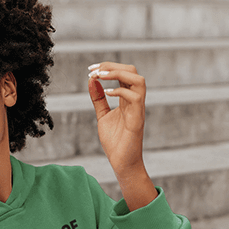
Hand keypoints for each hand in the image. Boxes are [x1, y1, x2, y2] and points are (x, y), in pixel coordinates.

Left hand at [88, 62, 157, 209]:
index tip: (90, 69)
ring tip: (101, 76)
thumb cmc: (115, 141)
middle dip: (112, 66)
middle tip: (93, 70)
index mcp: (128, 98)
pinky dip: (120, 92)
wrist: (121, 162)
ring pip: (138, 80)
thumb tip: (92, 80)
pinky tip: (106, 93)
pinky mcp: (137, 120)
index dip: (108, 67)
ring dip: (118, 74)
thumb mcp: (103, 115)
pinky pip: (135, 98)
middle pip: (132, 71)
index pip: (123, 73)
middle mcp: (135, 100)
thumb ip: (98, 99)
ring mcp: (138, 109)